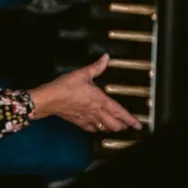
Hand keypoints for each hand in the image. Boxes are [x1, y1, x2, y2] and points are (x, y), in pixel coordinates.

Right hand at [27, 54, 141, 131]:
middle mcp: (96, 111)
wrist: (50, 98)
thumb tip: (105, 58)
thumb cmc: (65, 87)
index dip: (131, 120)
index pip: (120, 113)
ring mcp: (88, 118)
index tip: (138, 124)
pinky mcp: (79, 122)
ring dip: (111, 128)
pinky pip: (92, 129)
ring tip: (114, 126)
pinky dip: (97, 129)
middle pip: (115, 125)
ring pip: (105, 129)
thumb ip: (96, 67)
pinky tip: (96, 126)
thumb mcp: (82, 73)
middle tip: (127, 124)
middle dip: (123, 126)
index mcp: (100, 100)